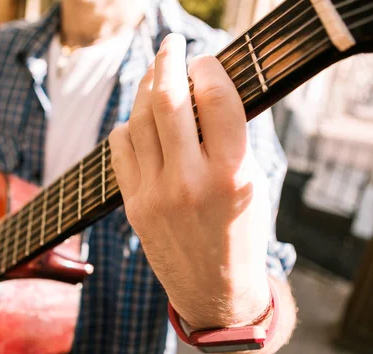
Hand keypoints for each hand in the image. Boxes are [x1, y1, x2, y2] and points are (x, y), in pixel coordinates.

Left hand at [109, 34, 270, 329]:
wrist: (214, 290)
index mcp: (233, 173)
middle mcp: (192, 181)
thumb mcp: (252, 184)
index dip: (207, 68)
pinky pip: (120, 148)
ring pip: (139, 120)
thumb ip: (229, 138)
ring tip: (154, 76)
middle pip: (168, 101)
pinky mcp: (134, 205)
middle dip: (166, 61)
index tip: (203, 61)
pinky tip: (137, 120)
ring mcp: (157, 194)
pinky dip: (127, 125)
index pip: (216, 98)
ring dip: (145, 89)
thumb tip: (203, 90)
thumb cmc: (240, 233)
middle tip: (169, 45)